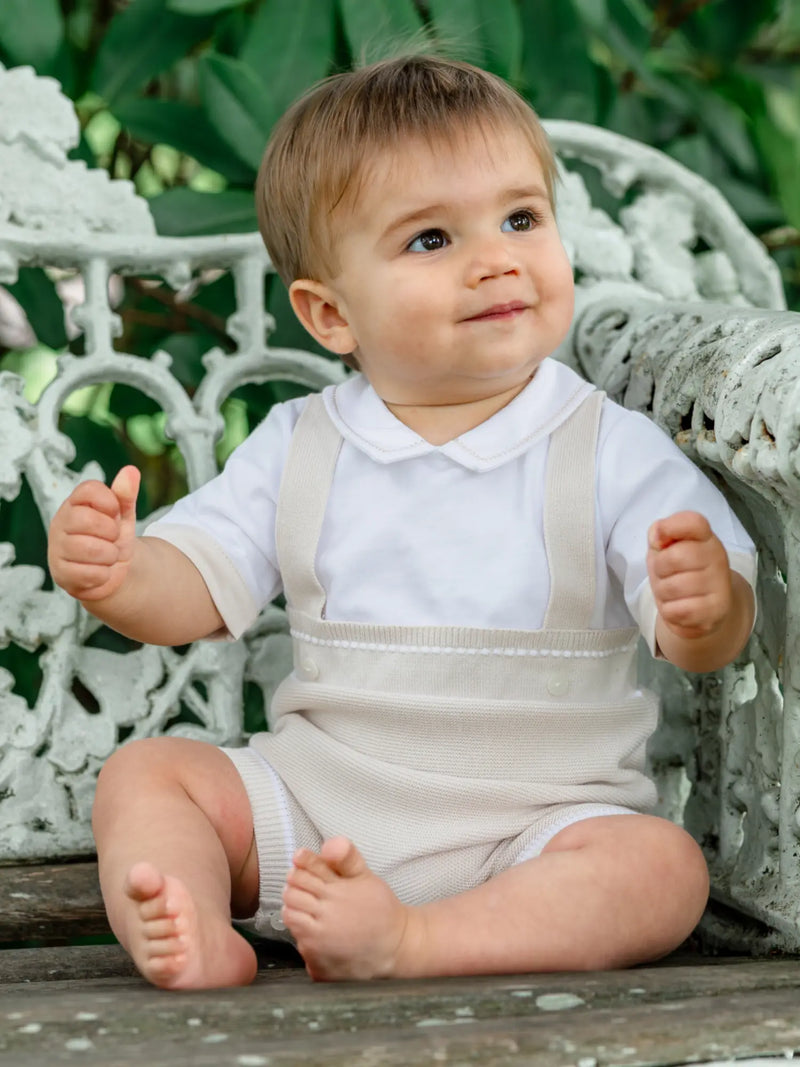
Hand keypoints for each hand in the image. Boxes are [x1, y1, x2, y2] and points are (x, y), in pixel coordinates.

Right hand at [47, 465, 140, 601]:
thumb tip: (131, 470)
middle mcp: (60, 523)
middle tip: (112, 538)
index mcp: (74, 503)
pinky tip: (100, 571)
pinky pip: (90, 573)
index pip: (89, 490)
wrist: (111, 571)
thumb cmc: (112, 537)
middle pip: (87, 520)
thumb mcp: (123, 515)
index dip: (110, 502)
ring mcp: (57, 549)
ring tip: (108, 556)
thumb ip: (125, 494)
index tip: (115, 513)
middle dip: (111, 532)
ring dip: (110, 555)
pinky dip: (104, 574)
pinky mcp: (61, 574)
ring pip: (89, 549)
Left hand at [647, 511, 731, 641]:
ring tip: (672, 592)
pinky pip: (675, 611)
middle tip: (665, 573)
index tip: (659, 540)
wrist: (706, 608)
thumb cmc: (680, 572)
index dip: (670, 527)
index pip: (694, 522)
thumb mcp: (667, 547)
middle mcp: (718, 558)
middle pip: (674, 557)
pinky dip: (669, 612)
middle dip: (659, 568)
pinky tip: (679, 607)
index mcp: (706, 537)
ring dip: (662, 592)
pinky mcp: (715, 611)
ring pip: (672, 587)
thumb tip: (657, 535)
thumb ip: (661, 533)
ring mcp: (719, 586)